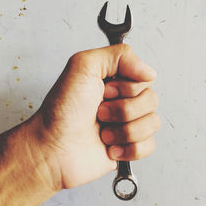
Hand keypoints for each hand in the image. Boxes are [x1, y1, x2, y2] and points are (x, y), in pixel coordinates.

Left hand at [28, 44, 159, 189]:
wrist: (52, 150)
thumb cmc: (61, 111)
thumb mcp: (82, 66)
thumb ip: (118, 55)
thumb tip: (148, 71)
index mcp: (114, 80)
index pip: (145, 77)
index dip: (127, 86)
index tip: (105, 91)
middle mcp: (122, 101)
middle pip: (151, 100)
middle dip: (122, 109)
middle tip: (99, 112)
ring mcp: (126, 125)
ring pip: (152, 123)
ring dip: (124, 130)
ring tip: (102, 132)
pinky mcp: (128, 148)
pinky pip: (149, 145)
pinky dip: (129, 148)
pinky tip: (109, 147)